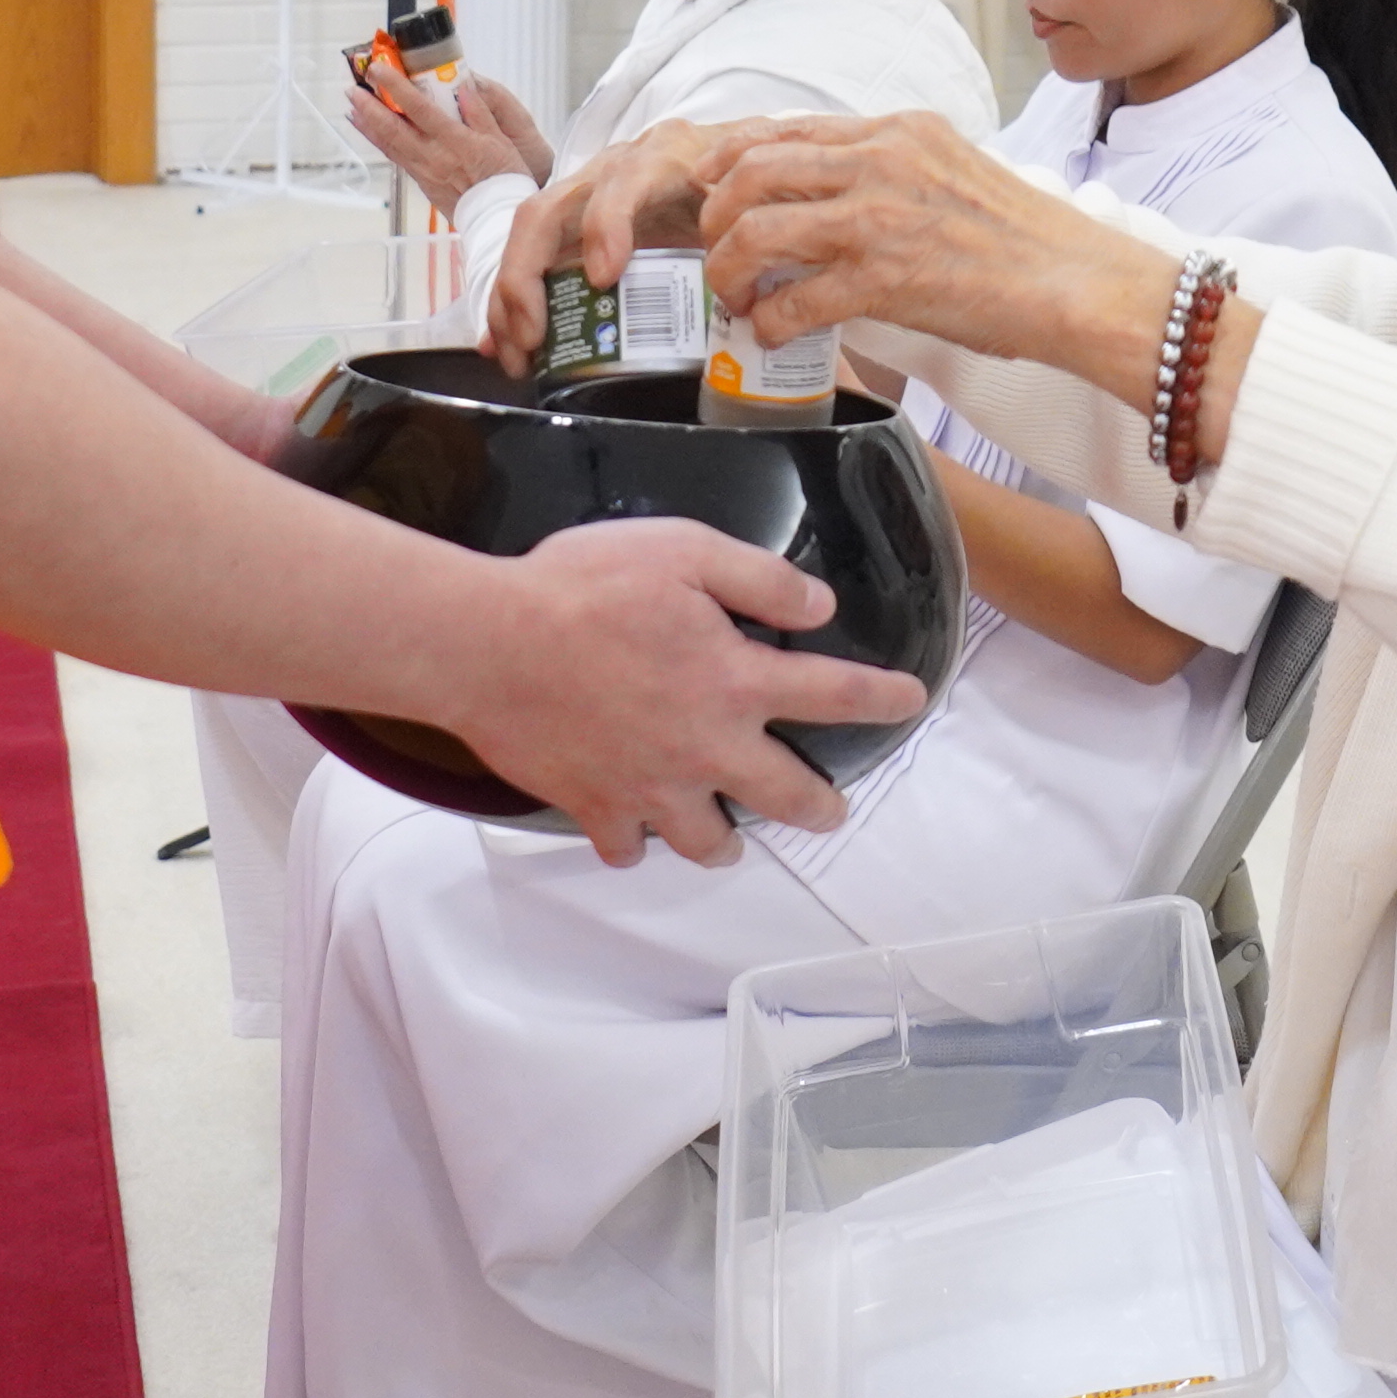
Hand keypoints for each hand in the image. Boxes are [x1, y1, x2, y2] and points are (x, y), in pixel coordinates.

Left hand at [341, 52, 547, 205]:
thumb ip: (481, 112)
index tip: (381, 70)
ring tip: (352, 108)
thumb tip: (465, 86)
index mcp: (455, 141)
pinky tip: (372, 133)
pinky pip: (396, 159)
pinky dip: (380, 143)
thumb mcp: (501, 139)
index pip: (419, 108)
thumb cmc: (504, 178)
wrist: (498, 216)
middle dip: (370, 107)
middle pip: (393, 128)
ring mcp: (424, 171)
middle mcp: (434, 156)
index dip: (397, 87)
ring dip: (368, 125)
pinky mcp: (422, 182)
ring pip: (389, 145)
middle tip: (353, 88)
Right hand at [450, 517, 926, 865]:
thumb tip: (819, 606)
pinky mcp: (595, 806)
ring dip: (726, 838)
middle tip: (829, 810)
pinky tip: (636, 827)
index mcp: (734, 681)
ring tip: (728, 832)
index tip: (909, 701)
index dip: (882, 698)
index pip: (833, 694)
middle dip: (820, 807)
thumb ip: (759, 578)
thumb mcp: (682, 550)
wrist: (486, 643)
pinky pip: (628, 847)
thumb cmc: (580, 588)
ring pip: (708, 842)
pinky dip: (635, 843)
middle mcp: (704, 748)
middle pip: (787, 798)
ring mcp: (650, 788)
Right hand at [475, 119, 759, 362]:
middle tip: (534, 335)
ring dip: (510, 298)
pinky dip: (510, 304)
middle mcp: (609, 172)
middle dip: (527, 275)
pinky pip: (530, 260)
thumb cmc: (737, 182)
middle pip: (549, 211)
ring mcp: (583, 196)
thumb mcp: (752, 197)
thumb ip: (744, 228)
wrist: (728, 158)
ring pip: (528, 238)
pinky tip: (499, 344)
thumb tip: (735, 286)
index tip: (603, 277)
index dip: (606, 225)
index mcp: (662, 158)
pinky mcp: (573, 225)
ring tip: (516, 353)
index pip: (624, 181)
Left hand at [697, 116, 1161, 388]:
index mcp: (899, 131)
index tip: (711, 183)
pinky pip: (793, 300)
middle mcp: (881, 161)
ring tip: (734, 294)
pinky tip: (771, 333)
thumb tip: (838, 198)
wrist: (1079, 282)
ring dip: (729, 268)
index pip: (786, 128)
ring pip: (757, 230)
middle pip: (752, 170)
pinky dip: (769, 320)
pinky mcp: (883, 279)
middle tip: (715, 246)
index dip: (731, 156)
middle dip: (716, 214)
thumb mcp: (955, 171)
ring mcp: (879, 218)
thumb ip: (896, 171)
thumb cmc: (1029, 240)